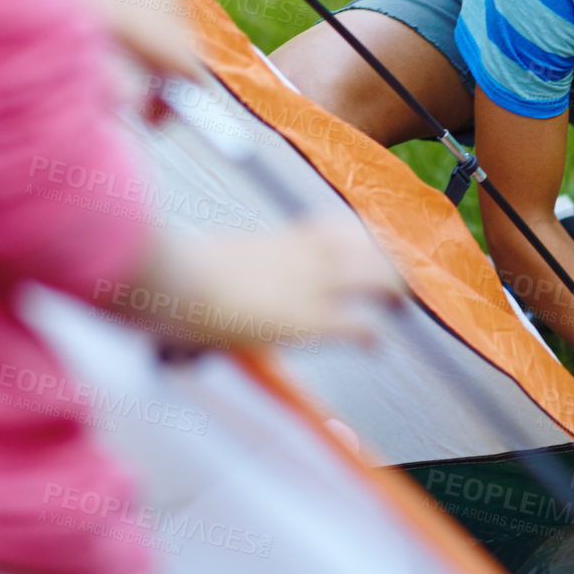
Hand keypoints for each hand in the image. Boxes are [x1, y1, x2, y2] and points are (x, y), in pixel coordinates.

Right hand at [113, 212, 405, 350]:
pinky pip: (356, 323)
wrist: (174, 278)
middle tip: (396, 278)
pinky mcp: (307, 319)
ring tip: (399, 303)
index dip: (351, 239)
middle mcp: (298, 255)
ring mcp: (306, 285)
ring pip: (371, 275)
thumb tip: (192, 306)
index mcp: (274, 240)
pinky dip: (370, 333)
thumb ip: (210, 273)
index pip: (326, 229)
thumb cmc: (174, 272)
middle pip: (360, 246)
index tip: (362, 246)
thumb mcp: (200, 262)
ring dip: (390, 287)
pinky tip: (375, 343)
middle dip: (384, 259)